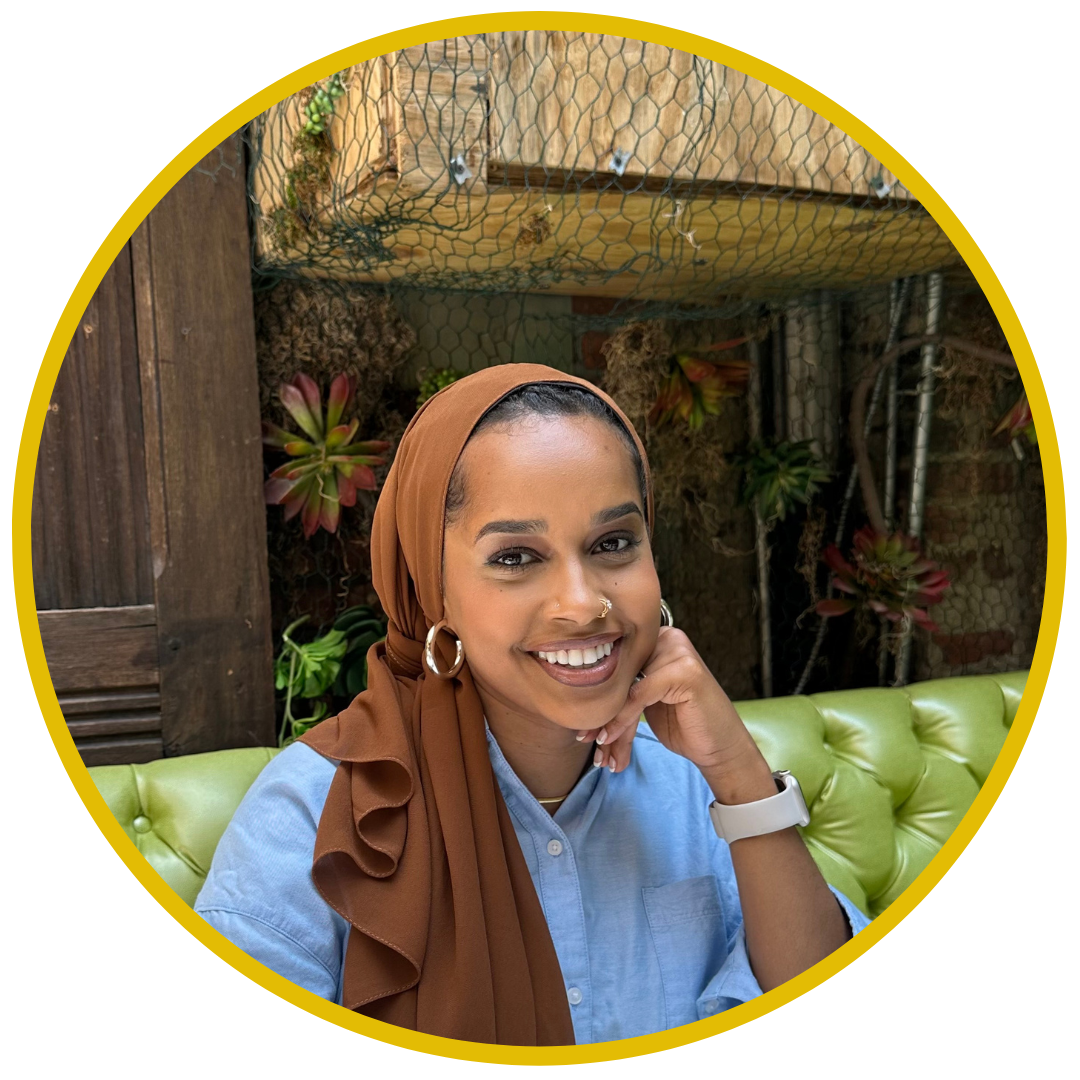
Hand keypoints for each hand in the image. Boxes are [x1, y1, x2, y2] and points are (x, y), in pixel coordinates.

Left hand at [576, 628, 763, 783]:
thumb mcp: (648, 699)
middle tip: (582, 737)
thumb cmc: (684, 724)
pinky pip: (639, 695)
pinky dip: (622, 719)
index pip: (617, 662)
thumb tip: (578, 690)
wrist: (720, 747)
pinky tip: (611, 739)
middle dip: (599, 709)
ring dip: (607, 719)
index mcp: (657, 639)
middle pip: (620, 674)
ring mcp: (678, 652)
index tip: (578, 723)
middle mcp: (668, 638)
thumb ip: (624, 686)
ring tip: (595, 744)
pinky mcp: (684, 672)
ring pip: (626, 686)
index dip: (595, 693)